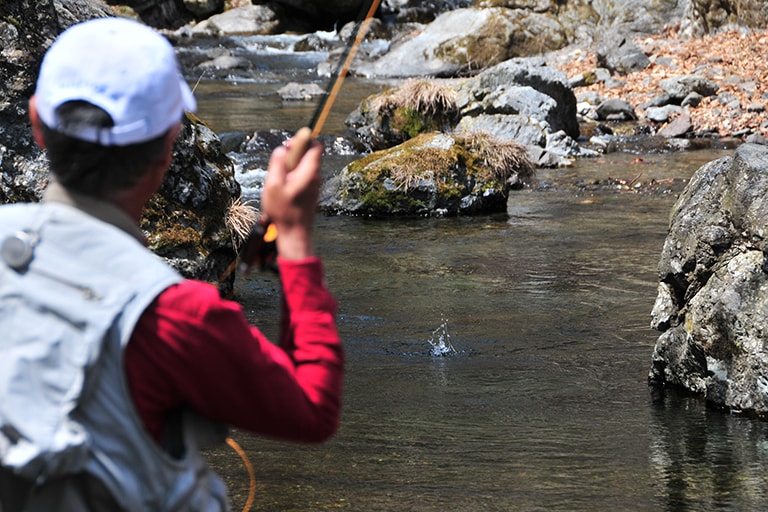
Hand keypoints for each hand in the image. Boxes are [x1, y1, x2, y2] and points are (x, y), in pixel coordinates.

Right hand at [261, 128, 322, 259]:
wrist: (295, 232)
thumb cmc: (284, 211)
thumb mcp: (273, 186)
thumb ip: (277, 165)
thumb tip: (281, 149)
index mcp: (309, 172)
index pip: (315, 145)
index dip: (302, 140)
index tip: (287, 146)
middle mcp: (315, 176)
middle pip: (309, 153)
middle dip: (294, 152)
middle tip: (280, 161)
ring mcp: (314, 183)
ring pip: (305, 164)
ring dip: (291, 164)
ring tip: (279, 177)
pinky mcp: (311, 190)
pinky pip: (303, 174)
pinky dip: (293, 174)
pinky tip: (283, 185)